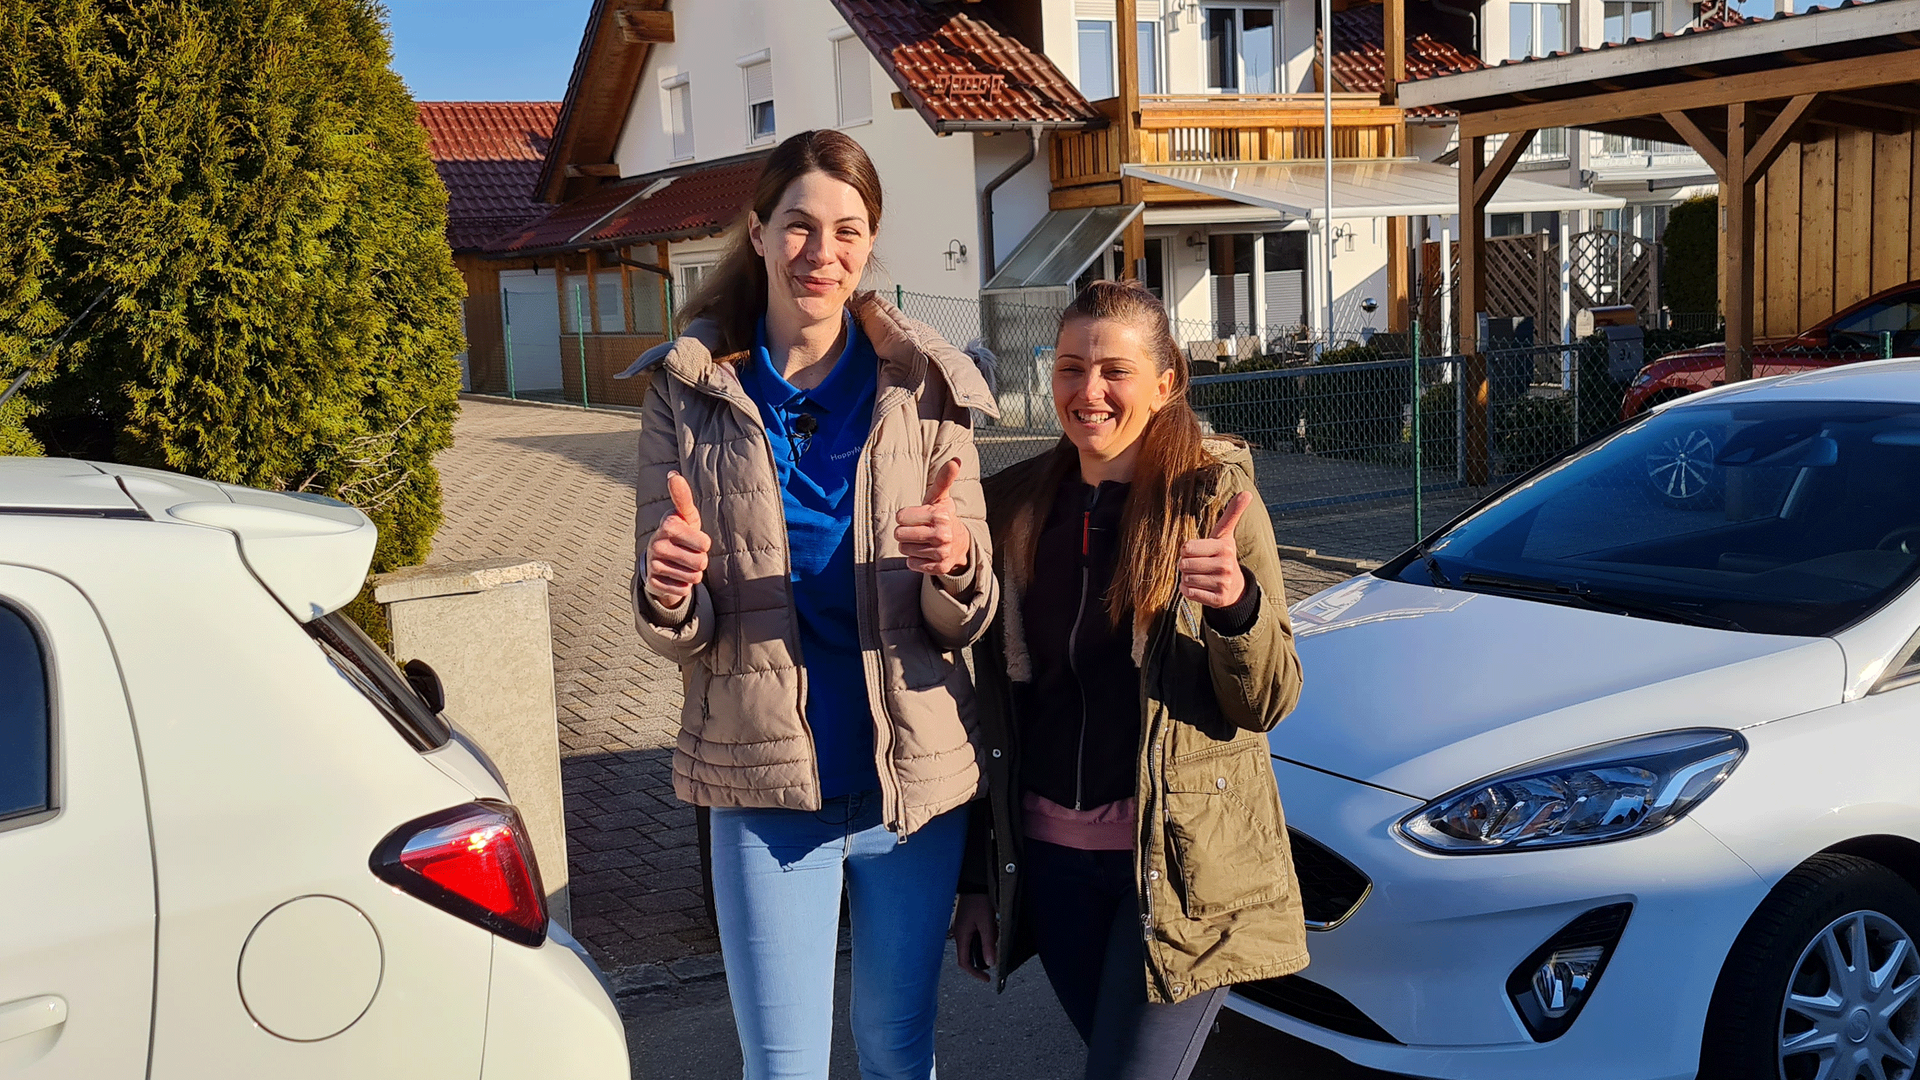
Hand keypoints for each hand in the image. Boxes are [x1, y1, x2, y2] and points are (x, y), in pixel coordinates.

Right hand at [644, 472, 710, 609]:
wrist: (659, 559)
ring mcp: (653, 565)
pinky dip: (684, 586)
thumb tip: (673, 475)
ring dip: (693, 573)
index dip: (703, 544)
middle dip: (700, 561)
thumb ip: (683, 497)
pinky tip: (675, 576)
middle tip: (689, 554)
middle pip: (701, 562)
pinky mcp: (653, 583)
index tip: (694, 539)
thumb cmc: (680, 533)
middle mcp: (657, 544)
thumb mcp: (685, 515)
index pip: (704, 543)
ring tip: (682, 564)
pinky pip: (683, 590)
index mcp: (668, 526)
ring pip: (693, 578)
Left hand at [894, 458, 970, 577]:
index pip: (900, 517)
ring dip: (909, 546)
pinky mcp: (939, 567)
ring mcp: (941, 552)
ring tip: (922, 541)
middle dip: (904, 532)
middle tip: (917, 530)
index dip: (904, 517)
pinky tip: (926, 553)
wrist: (960, 544)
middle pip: (899, 534)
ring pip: (904, 550)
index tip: (915, 517)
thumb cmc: (943, 517)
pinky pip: (911, 563)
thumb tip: (955, 460)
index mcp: (939, 515)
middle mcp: (942, 534)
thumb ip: (943, 478)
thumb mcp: (941, 498)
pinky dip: (915, 560)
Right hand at [951, 893, 997, 981]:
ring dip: (984, 946)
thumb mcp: (986, 923)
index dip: (975, 973)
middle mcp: (958, 933)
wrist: (975, 882)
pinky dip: (983, 937)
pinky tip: (991, 928)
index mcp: (961, 936)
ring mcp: (961, 927)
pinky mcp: (965, 922)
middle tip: (994, 957)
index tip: (986, 978)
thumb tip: (991, 963)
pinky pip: (973, 935)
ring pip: (972, 945)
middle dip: (981, 959)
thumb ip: (988, 944)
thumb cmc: (979, 900)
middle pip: (968, 955)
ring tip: (995, 935)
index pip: (964, 963)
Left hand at [1179, 491, 1252, 608]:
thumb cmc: (1222, 555)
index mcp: (1224, 547)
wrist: (1235, 586)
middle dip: (1186, 565)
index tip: (1197, 551)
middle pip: (1184, 564)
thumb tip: (1247, 492)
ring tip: (1200, 575)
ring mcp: (1222, 583)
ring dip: (1187, 578)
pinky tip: (1199, 586)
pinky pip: (1190, 593)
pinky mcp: (1218, 599)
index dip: (1187, 550)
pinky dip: (1188, 590)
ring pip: (1186, 579)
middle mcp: (1225, 565)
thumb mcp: (1225, 534)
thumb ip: (1232, 513)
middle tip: (1199, 565)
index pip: (1187, 547)